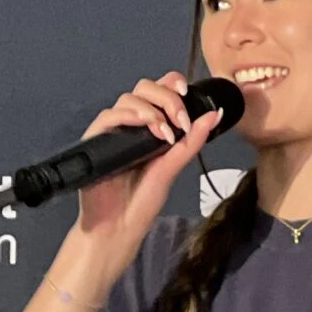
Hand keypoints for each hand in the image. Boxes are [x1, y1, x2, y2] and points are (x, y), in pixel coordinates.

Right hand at [66, 71, 223, 283]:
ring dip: (152, 109)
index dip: (172, 84)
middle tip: (180, 120)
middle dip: (167, 97)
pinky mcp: (96, 141)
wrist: (118, 227)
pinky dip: (129, 116)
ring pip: (128, 98)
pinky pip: (108, 116)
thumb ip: (191, 142)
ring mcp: (113, 132)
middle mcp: (131, 125)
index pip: (160, 91)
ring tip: (165, 132)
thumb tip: (215, 116)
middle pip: (144, 88)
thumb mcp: (172, 168)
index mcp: (150, 128)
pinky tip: (146, 127)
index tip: (188, 92)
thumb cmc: (141, 202)